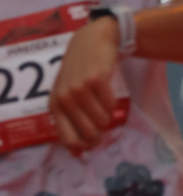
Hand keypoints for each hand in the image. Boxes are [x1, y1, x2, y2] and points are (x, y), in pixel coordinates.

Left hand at [49, 16, 120, 152]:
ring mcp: (79, 90)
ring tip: (103, 101)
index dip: (86, 146)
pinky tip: (107, 91)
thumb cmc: (80, 72)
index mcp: (55, 106)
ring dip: (108, 115)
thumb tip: (77, 154)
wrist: (91, 41)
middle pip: (90, 135)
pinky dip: (113, 103)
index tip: (96, 140)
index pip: (70, 141)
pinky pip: (111, 105)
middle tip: (103, 120)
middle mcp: (64, 99)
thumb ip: (70, 122)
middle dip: (101, 133)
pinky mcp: (95, 81)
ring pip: (103, 121)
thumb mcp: (68, 96)